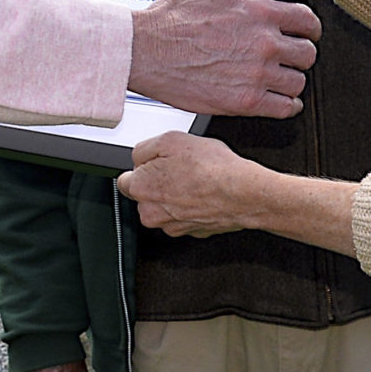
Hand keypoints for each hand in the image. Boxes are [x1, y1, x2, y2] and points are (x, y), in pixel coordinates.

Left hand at [119, 130, 282, 236]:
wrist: (245, 193)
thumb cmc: (212, 169)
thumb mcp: (171, 139)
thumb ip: (144, 148)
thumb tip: (139, 157)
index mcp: (140, 189)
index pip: (125, 180)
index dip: (142, 168)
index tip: (154, 164)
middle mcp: (151, 213)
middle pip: (147, 194)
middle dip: (159, 182)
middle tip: (181, 168)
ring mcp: (172, 226)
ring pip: (167, 207)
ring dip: (176, 195)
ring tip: (197, 180)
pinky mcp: (192, 232)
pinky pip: (186, 216)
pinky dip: (193, 206)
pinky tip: (205, 193)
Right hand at [128, 0, 320, 118]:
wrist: (145, 50)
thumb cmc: (172, 19)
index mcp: (259, 13)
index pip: (307, 20)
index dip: (310, 27)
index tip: (306, 33)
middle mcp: (263, 44)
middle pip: (308, 53)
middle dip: (302, 53)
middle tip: (291, 56)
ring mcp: (256, 75)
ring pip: (298, 82)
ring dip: (293, 80)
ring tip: (281, 77)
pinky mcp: (244, 102)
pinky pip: (284, 108)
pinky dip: (288, 105)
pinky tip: (280, 100)